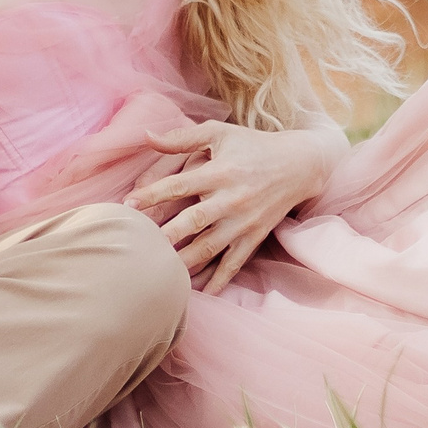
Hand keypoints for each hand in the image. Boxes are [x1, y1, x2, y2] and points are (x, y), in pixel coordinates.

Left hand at [123, 121, 345, 292]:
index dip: (151, 195)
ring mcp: (243, 222)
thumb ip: (181, 137)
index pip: (178, 185)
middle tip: (137, 247)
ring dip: (183, 262)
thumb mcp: (219, 133)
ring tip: (158, 273)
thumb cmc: (253, 145)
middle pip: (192, 221)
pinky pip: (233, 263)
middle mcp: (230, 199)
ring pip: (209, 247)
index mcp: (219, 172)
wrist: (299, 165)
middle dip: (165, 235)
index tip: (127, 204)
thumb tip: (145, 135)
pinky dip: (217, 280)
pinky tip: (200, 293)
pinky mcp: (254, 237)